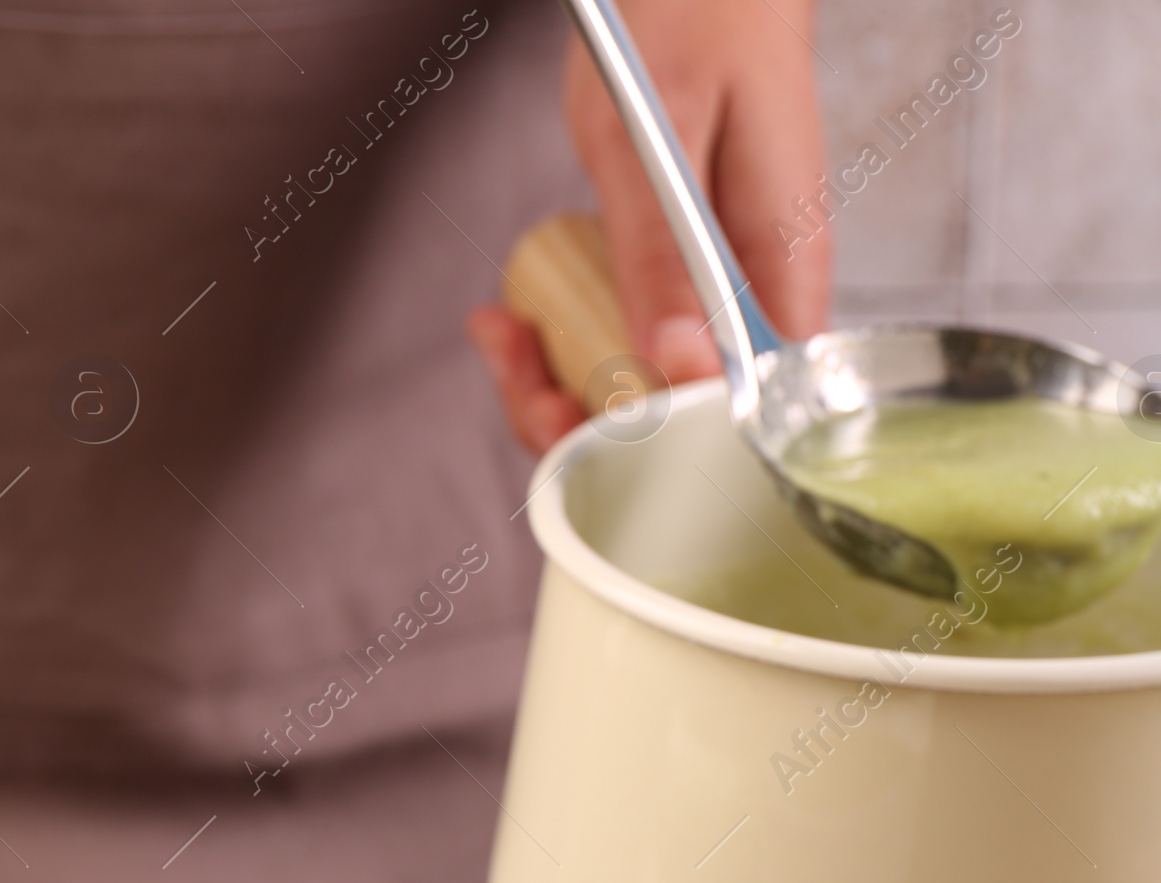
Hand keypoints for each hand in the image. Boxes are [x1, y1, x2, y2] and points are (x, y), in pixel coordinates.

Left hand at [469, 0, 831, 451]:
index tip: (573, 411)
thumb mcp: (658, 131)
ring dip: (559, 388)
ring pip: (645, 394)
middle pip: (684, 422)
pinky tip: (512, 320)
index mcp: (783, 274)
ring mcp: (718, 298)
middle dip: (586, 419)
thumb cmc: (696, 16)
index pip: (741, 411)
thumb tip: (672, 367)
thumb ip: (661, 253)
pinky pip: (625, 349)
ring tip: (498, 335)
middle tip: (513, 362)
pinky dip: (562, 350)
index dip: (658, 440)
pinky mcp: (679, 287)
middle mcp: (758, 303)